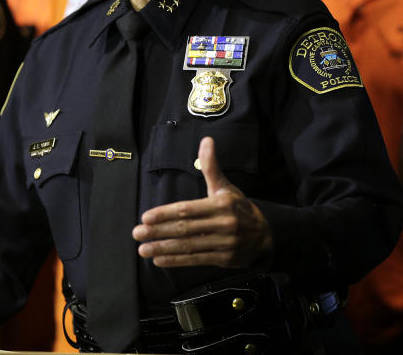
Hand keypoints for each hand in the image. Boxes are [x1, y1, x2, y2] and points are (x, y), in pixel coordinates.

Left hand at [132, 136, 272, 267]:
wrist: (265, 235)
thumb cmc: (238, 208)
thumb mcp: (225, 187)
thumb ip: (211, 166)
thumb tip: (206, 140)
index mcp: (220, 205)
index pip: (188, 209)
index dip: (166, 213)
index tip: (146, 216)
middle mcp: (223, 224)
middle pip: (185, 229)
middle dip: (158, 232)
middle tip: (137, 233)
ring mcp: (224, 244)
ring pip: (188, 247)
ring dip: (163, 249)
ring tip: (143, 250)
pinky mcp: (224, 259)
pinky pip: (196, 260)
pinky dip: (177, 261)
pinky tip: (160, 260)